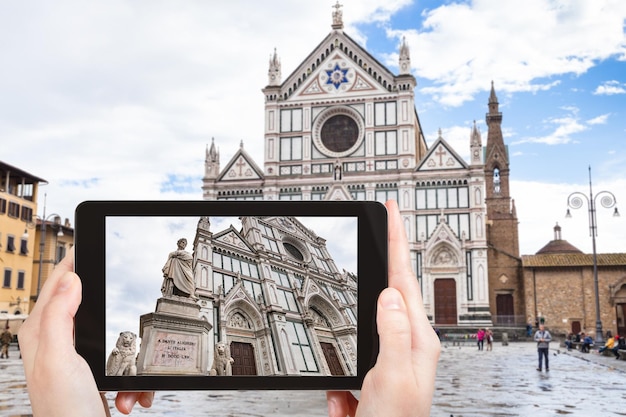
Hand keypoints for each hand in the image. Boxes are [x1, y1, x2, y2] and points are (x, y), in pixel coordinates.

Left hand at [19, 249, 153, 415]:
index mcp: (40, 333)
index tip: (93, 245)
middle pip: (87, 305)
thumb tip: (71, 280)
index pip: (55, 284)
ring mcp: (76, 358)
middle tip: (128, 307)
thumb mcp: (59, 360)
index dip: (73, 262)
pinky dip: (132, 378)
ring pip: (111, 334)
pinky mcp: (94, 373)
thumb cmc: (65, 412)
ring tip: (128, 380)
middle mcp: (55, 342)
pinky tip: (132, 394)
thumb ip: (59, 317)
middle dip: (113, 312)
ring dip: (129, 355)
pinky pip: (122, 361)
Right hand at [326, 200, 440, 416]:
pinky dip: (344, 371)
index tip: (391, 209)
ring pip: (370, 318)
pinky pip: (354, 355)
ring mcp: (390, 360)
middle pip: (391, 290)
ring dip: (362, 304)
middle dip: (384, 258)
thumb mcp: (394, 378)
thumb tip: (389, 293)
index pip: (404, 280)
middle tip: (382, 224)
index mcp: (417, 341)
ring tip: (369, 271)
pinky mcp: (373, 375)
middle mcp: (408, 346)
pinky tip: (347, 393)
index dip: (396, 241)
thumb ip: (393, 333)